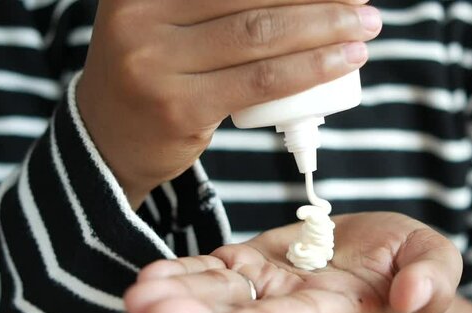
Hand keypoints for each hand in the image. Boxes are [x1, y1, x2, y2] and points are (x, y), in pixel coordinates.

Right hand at [76, 0, 381, 206]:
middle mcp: (140, 14)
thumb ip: (210, 5)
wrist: (108, 140)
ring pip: (261, 35)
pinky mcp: (179, 108)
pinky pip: (260, 82)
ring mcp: (155, 63)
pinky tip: (345, 60)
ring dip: (326, 28)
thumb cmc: (154, 72)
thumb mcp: (165, 20)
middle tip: (360, 2)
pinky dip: (311, 68)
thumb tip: (299, 0)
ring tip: (364, 27)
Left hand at [124, 212, 462, 312]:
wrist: (383, 252)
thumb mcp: (435, 261)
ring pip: (218, 291)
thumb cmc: (412, 260)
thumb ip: (431, 279)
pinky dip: (184, 270)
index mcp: (338, 309)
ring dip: (178, 294)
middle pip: (241, 312)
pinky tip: (153, 275)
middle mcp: (295, 304)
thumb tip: (415, 296)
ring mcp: (270, 282)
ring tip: (137, 297)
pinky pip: (214, 268)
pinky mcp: (255, 261)